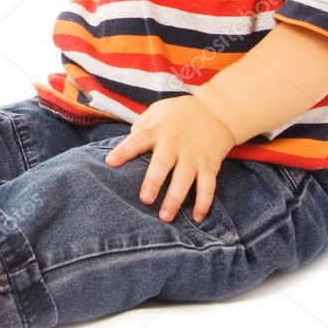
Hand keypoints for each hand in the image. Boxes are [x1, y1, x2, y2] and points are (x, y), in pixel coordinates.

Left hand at [104, 94, 236, 223]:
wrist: (216, 110)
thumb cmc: (180, 113)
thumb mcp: (157, 110)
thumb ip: (141, 125)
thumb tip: (127, 141)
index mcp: (158, 130)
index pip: (137, 139)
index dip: (123, 151)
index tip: (110, 162)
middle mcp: (174, 143)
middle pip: (162, 163)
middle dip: (154, 182)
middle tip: (145, 200)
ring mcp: (193, 155)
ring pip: (184, 179)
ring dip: (175, 199)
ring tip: (165, 217)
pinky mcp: (210, 165)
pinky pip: (208, 186)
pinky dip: (204, 203)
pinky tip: (197, 218)